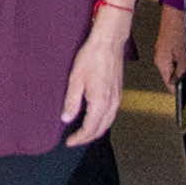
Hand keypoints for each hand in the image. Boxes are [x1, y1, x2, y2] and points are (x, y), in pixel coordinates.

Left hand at [60, 14, 129, 144]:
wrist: (109, 42)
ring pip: (108, 123)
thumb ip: (71, 102)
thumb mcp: (75, 79)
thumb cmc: (93, 56)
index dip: (78, 138)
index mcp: (100, 102)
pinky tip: (94, 117)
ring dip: (95, 130)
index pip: (89, 129)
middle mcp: (112, 103)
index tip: (68, 142)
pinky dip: (102, 121)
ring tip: (82, 132)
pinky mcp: (118, 92)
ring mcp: (117, 98)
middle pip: (101, 129)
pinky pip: (111, 114)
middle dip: (87, 138)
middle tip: (74, 140)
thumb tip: (66, 118)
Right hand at [153, 4, 185, 91]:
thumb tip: (184, 85)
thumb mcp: (184, 53)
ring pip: (180, 67)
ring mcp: (168, 50)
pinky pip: (183, 57)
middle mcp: (163, 58)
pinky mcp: (175, 43)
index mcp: (161, 62)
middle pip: (176, 77)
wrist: (177, 5)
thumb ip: (184, 71)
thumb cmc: (178, 24)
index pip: (171, 86)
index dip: (182, 92)